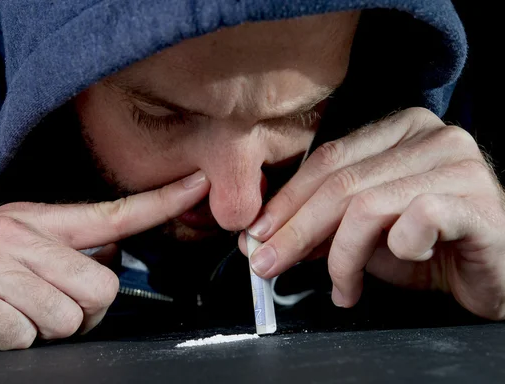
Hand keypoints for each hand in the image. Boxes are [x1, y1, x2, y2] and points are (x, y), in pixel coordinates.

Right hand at [0, 171, 208, 351]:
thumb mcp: (12, 244)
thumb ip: (63, 246)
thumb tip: (113, 248)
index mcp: (35, 220)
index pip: (113, 211)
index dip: (161, 200)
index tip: (196, 185)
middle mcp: (17, 235)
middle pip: (102, 287)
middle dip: (82, 312)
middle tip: (44, 308)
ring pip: (66, 318)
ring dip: (41, 330)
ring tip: (10, 314)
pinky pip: (22, 337)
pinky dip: (9, 342)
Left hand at [242, 107, 504, 319]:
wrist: (495, 268)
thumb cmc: (431, 246)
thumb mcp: (364, 233)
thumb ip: (322, 226)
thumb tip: (264, 237)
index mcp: (399, 131)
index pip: (327, 160)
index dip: (286, 200)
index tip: (256, 235)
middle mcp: (430, 137)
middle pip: (341, 182)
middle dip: (295, 231)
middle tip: (268, 264)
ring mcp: (457, 164)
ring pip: (368, 205)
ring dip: (342, 256)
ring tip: (343, 288)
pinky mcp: (477, 200)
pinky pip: (416, 220)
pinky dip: (397, 251)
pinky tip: (404, 262)